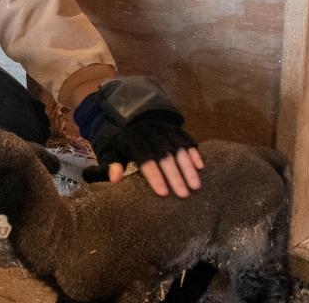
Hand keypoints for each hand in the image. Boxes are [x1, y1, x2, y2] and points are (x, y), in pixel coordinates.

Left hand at [77, 77, 203, 197]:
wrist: (126, 114)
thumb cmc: (117, 140)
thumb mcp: (108, 150)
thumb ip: (110, 164)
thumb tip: (114, 179)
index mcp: (131, 139)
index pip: (144, 158)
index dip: (154, 176)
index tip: (162, 193)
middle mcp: (149, 133)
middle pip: (164, 156)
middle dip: (174, 176)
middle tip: (183, 195)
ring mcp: (163, 129)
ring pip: (178, 149)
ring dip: (188, 168)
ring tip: (195, 186)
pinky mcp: (174, 128)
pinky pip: (186, 139)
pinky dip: (193, 153)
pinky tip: (200, 167)